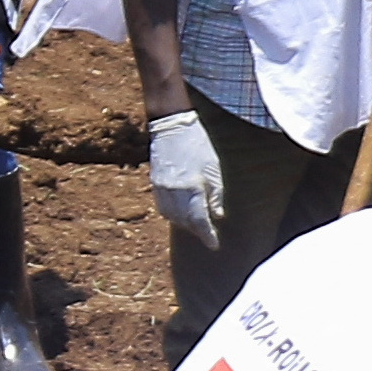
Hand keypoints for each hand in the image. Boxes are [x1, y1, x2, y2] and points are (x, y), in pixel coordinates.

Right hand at [147, 109, 223, 247]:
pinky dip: (173, 214)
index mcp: (192, 188)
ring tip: (196, 222)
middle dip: (197, 230)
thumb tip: (217, 215)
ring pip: (172, 217)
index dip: (208, 235)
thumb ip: (216, 195)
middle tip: (208, 233)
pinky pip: (163, 208)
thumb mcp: (214, 169)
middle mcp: (175, 192)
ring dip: (185, 223)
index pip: (200, 221)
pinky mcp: (155, 184)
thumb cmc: (198, 145)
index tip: (214, 245)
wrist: (172, 124)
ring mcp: (162, 189)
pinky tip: (181, 211)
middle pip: (186, 222)